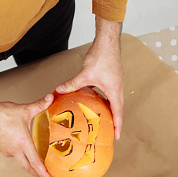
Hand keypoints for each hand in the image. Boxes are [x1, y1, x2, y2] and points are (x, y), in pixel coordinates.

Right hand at [0, 94, 53, 176]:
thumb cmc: (1, 114)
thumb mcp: (24, 109)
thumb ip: (39, 105)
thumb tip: (50, 98)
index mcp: (23, 143)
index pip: (35, 162)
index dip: (43, 173)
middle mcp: (15, 150)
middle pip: (28, 167)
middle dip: (37, 173)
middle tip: (43, 176)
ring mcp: (7, 151)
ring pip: (20, 159)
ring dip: (27, 161)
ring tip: (33, 158)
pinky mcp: (1, 149)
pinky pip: (12, 153)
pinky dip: (18, 152)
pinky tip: (18, 146)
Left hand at [56, 17, 122, 139]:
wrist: (108, 40)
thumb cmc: (101, 55)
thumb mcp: (86, 73)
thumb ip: (73, 83)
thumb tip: (59, 90)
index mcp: (114, 90)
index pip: (117, 112)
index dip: (117, 125)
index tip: (116, 136)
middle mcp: (117, 88)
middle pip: (118, 109)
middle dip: (115, 122)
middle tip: (111, 133)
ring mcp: (116, 83)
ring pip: (115, 102)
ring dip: (112, 112)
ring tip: (106, 121)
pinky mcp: (112, 78)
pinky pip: (111, 94)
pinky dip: (107, 102)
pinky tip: (98, 103)